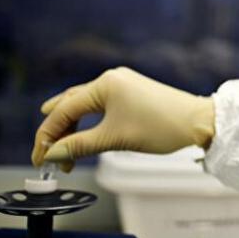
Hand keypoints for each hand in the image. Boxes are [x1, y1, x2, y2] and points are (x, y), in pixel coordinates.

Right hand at [31, 67, 215, 171]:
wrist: (198, 122)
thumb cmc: (162, 126)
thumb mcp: (115, 138)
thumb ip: (79, 146)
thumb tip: (52, 153)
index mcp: (105, 84)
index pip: (64, 110)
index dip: (48, 136)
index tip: (40, 158)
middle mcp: (111, 79)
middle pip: (71, 105)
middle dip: (57, 132)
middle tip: (47, 156)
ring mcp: (123, 85)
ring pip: (85, 107)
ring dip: (73, 130)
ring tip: (63, 153)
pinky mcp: (132, 94)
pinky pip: (100, 108)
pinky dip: (89, 125)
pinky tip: (81, 137)